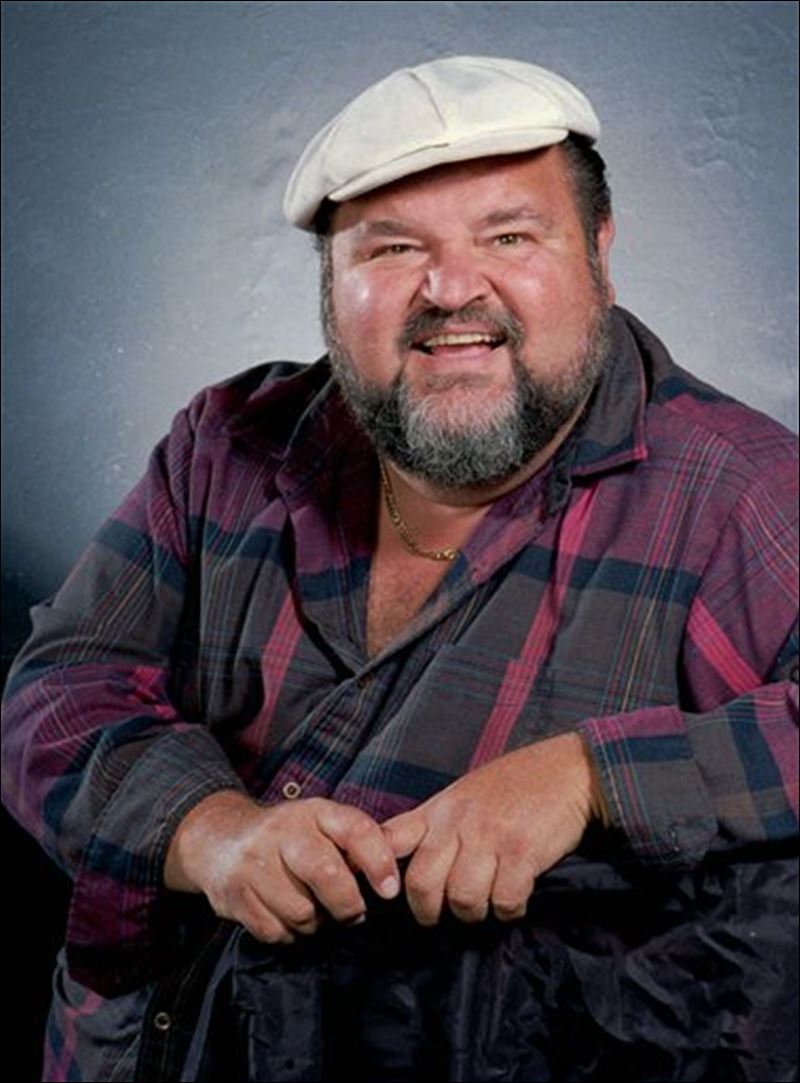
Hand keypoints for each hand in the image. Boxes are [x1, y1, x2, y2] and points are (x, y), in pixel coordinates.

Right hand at [164, 791, 400, 942]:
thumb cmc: (288, 837)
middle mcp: (283, 832)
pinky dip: (288, 933)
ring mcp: (255, 863)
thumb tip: (395, 877)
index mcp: (314, 812)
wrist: (218, 839)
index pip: (355, 829)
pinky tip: (286, 915)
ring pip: (302, 912)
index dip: (378, 860)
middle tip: (353, 913)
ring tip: (313, 909)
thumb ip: (355, 842)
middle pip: (326, 874)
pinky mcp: (236, 896)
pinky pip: (276, 931)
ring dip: (315, 922)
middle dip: (347, 904)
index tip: (389, 890)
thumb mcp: (321, 824)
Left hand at [382, 733, 603, 925]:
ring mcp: (489, 836)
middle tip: (440, 916)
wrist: (567, 770)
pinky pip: (504, 901)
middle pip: (422, 884)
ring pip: (463, 899)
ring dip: (475, 913)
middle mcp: (458, 822)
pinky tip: (515, 899)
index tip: (384, 891)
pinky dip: (509, 910)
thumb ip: (438, 823)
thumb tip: (411, 858)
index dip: (376, 870)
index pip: (390, 838)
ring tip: (486, 905)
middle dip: (428, 911)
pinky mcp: (522, 852)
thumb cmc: (516, 784)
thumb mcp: (464, 794)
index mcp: (439, 809)